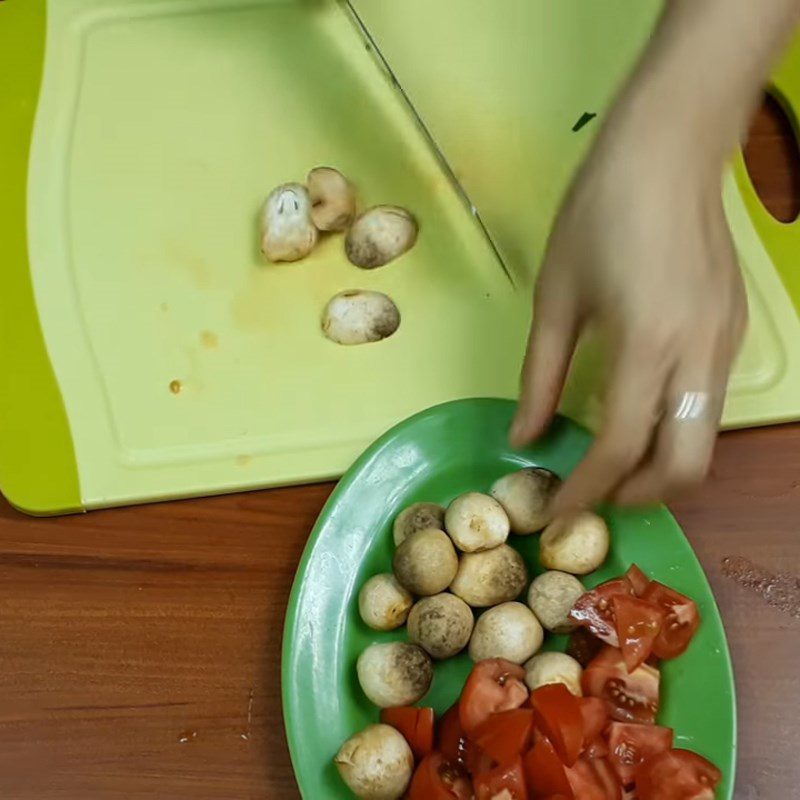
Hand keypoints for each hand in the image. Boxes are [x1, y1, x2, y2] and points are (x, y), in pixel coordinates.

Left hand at [510, 107, 746, 511]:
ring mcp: (726, 345)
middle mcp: (699, 356)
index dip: (585, 490)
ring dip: (659, 467)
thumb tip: (525, 437)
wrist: (669, 150)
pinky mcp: (735, 331)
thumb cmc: (599, 215)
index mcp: (647, 346)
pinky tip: (639, 412)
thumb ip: (540, 377)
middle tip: (594, 493)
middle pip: (685, 468)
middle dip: (638, 495)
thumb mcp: (555, 298)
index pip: (618, 448)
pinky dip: (674, 429)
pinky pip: (708, 405)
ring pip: (703, 441)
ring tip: (611, 462)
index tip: (556, 512)